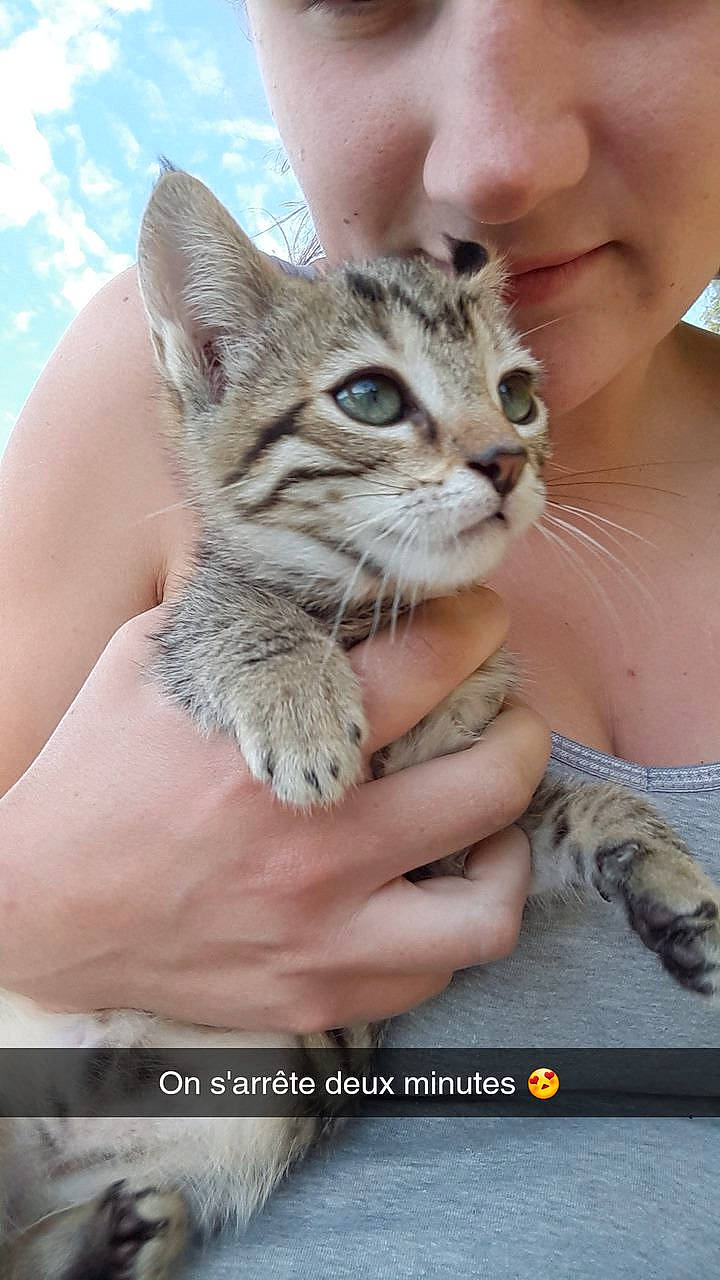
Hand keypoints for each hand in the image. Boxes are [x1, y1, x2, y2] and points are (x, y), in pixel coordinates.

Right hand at [0, 589, 549, 1031]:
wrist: (38, 910)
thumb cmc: (94, 777)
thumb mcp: (149, 664)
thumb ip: (237, 619)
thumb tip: (309, 573)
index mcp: (274, 742)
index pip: (428, 662)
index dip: (477, 626)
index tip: (481, 621)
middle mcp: (314, 845)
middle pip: (491, 781)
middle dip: (521, 732)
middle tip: (507, 718)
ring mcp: (321, 934)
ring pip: (487, 907)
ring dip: (510, 852)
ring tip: (492, 822)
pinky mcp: (314, 995)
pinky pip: (434, 974)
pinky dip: (451, 927)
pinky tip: (434, 888)